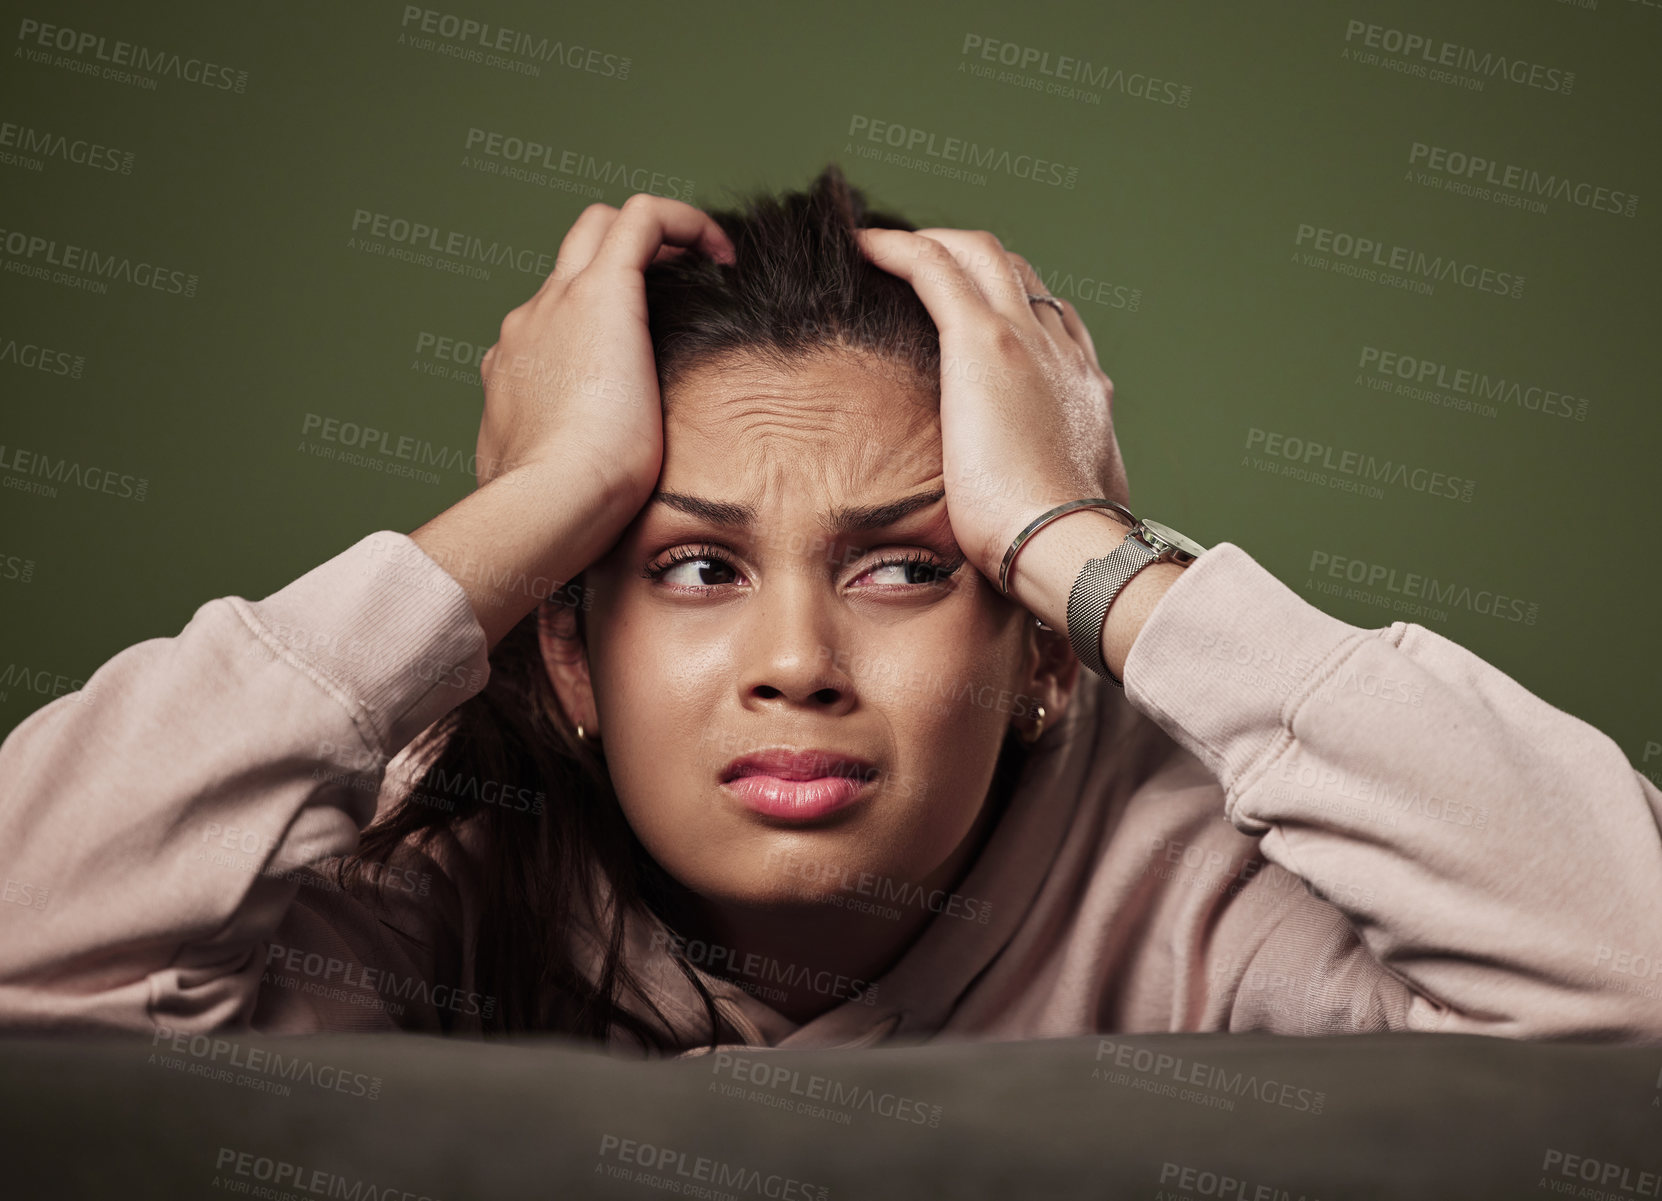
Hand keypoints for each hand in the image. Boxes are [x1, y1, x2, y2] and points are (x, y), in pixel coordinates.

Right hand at [411, 195, 734, 646]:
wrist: (545, 507)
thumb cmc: (558, 521)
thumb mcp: (557, 498)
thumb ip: (567, 489)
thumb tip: (587, 518)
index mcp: (518, 371)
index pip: (556, 319)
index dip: (603, 315)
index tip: (653, 343)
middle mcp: (530, 326)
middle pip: (571, 257)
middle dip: (625, 263)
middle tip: (685, 289)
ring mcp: (558, 305)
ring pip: (599, 228)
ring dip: (655, 238)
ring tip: (708, 267)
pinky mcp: (600, 294)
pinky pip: (641, 219)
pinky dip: (682, 221)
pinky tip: (722, 254)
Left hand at [854, 226, 1127, 592]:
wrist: (1069, 543)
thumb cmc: (1063, 547)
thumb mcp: (1065, 511)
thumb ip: (1051, 495)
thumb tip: (1037, 520)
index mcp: (1083, 391)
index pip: (1049, 324)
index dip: (1007, 307)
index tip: (968, 315)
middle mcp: (1062, 352)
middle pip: (1017, 274)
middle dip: (968, 262)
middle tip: (917, 271)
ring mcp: (1027, 339)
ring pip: (980, 254)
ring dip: (933, 245)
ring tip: (886, 254)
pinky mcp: (984, 342)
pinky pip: (934, 266)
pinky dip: (898, 248)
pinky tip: (864, 248)